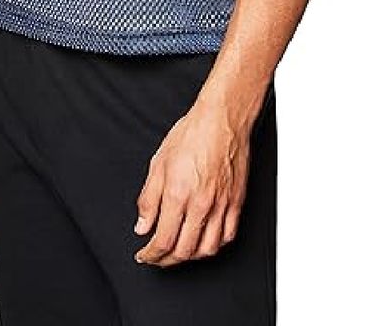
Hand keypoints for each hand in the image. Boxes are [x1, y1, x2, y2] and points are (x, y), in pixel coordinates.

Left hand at [133, 99, 252, 266]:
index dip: (151, 254)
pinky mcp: (236, 202)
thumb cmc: (192, 134)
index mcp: (178, 194)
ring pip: (207, 249)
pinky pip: (227, 236)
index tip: (144, 255)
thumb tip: (142, 225)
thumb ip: (148, 199)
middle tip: (157, 257)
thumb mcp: (158, 163)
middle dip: (166, 260)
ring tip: (179, 252)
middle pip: (183, 251)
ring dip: (190, 257)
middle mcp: (200, 204)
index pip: (163, 240)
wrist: (221, 120)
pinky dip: (214, 246)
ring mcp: (221, 205)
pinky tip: (204, 242)